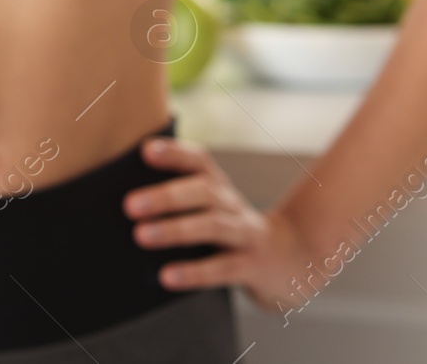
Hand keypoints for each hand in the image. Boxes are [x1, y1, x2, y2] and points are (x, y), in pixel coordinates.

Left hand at [125, 136, 319, 312]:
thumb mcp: (216, 212)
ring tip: (141, 236)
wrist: (297, 261)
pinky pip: (223, 269)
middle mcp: (234, 206)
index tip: (145, 150)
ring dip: (175, 230)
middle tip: (129, 205)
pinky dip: (194, 272)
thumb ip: (182, 205)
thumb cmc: (237, 236)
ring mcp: (247, 236)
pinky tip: (167, 277)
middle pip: (204, 191)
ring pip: (213, 226)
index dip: (175, 153)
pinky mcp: (254, 267)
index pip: (200, 161)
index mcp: (221, 190)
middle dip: (166, 196)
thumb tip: (130, 208)